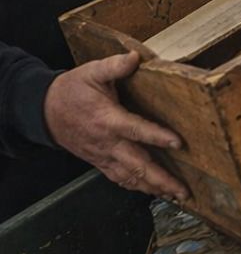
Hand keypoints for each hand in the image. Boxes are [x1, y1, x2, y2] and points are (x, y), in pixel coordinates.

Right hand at [43, 51, 187, 200]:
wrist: (44, 112)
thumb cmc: (72, 90)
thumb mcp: (92, 71)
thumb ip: (115, 66)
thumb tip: (136, 58)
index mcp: (108, 120)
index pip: (136, 130)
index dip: (157, 136)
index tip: (178, 143)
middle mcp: (107, 143)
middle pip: (138, 165)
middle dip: (161, 179)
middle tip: (183, 191)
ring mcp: (103, 156)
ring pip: (130, 177)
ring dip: (153, 188)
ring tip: (176, 196)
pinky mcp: (100, 162)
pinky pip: (120, 178)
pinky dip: (137, 186)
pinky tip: (152, 191)